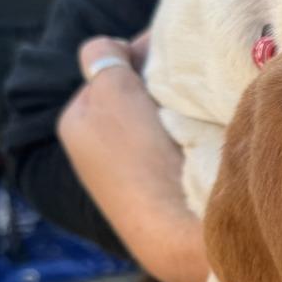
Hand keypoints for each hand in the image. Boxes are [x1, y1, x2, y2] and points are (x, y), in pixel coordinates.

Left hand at [58, 35, 208, 281]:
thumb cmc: (141, 158)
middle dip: (161, 86)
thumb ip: (106, 58)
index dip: (143, 54)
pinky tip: (206, 142)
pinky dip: (191, 138)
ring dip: (178, 113)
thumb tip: (113, 49)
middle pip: (136, 96)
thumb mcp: (111, 91)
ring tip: (201, 112)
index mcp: (76, 123)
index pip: (111, 68)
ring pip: (159, 122)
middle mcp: (96, 151)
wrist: (178, 232)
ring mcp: (130, 179)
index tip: (177, 52)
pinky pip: (178, 149)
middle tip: (193, 82)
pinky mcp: (163, 198)